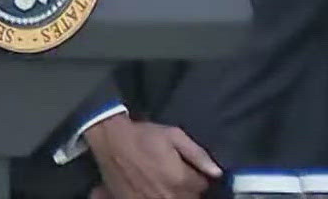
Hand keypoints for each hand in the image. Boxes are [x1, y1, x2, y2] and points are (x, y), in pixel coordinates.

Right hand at [85, 115, 219, 198]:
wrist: (110, 140)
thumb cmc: (143, 135)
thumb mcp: (173, 135)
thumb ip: (198, 155)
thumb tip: (217, 173)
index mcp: (181, 179)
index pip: (203, 186)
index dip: (198, 175)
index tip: (190, 167)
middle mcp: (169, 195)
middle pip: (191, 198)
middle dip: (188, 187)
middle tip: (176, 173)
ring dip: (176, 193)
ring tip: (165, 181)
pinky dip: (159, 195)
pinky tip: (154, 187)